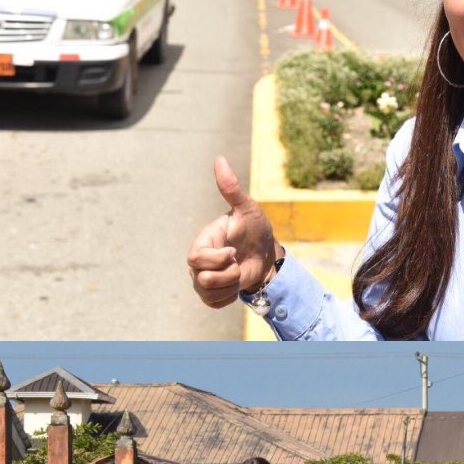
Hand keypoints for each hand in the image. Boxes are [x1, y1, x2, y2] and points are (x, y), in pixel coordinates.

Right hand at [187, 157, 278, 307]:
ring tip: (239, 271)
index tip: (234, 252)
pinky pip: (214, 303)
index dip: (218, 259)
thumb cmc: (256, 230)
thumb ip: (231, 189)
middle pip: (202, 279)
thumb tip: (220, 159)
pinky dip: (230, 297)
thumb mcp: (247, 209)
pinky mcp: (210, 294)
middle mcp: (196, 262)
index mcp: (202, 242)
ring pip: (209, 293)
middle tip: (239, 261)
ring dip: (231, 285)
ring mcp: (201, 279)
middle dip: (228, 274)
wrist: (266, 255)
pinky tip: (236, 284)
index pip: (197, 259)